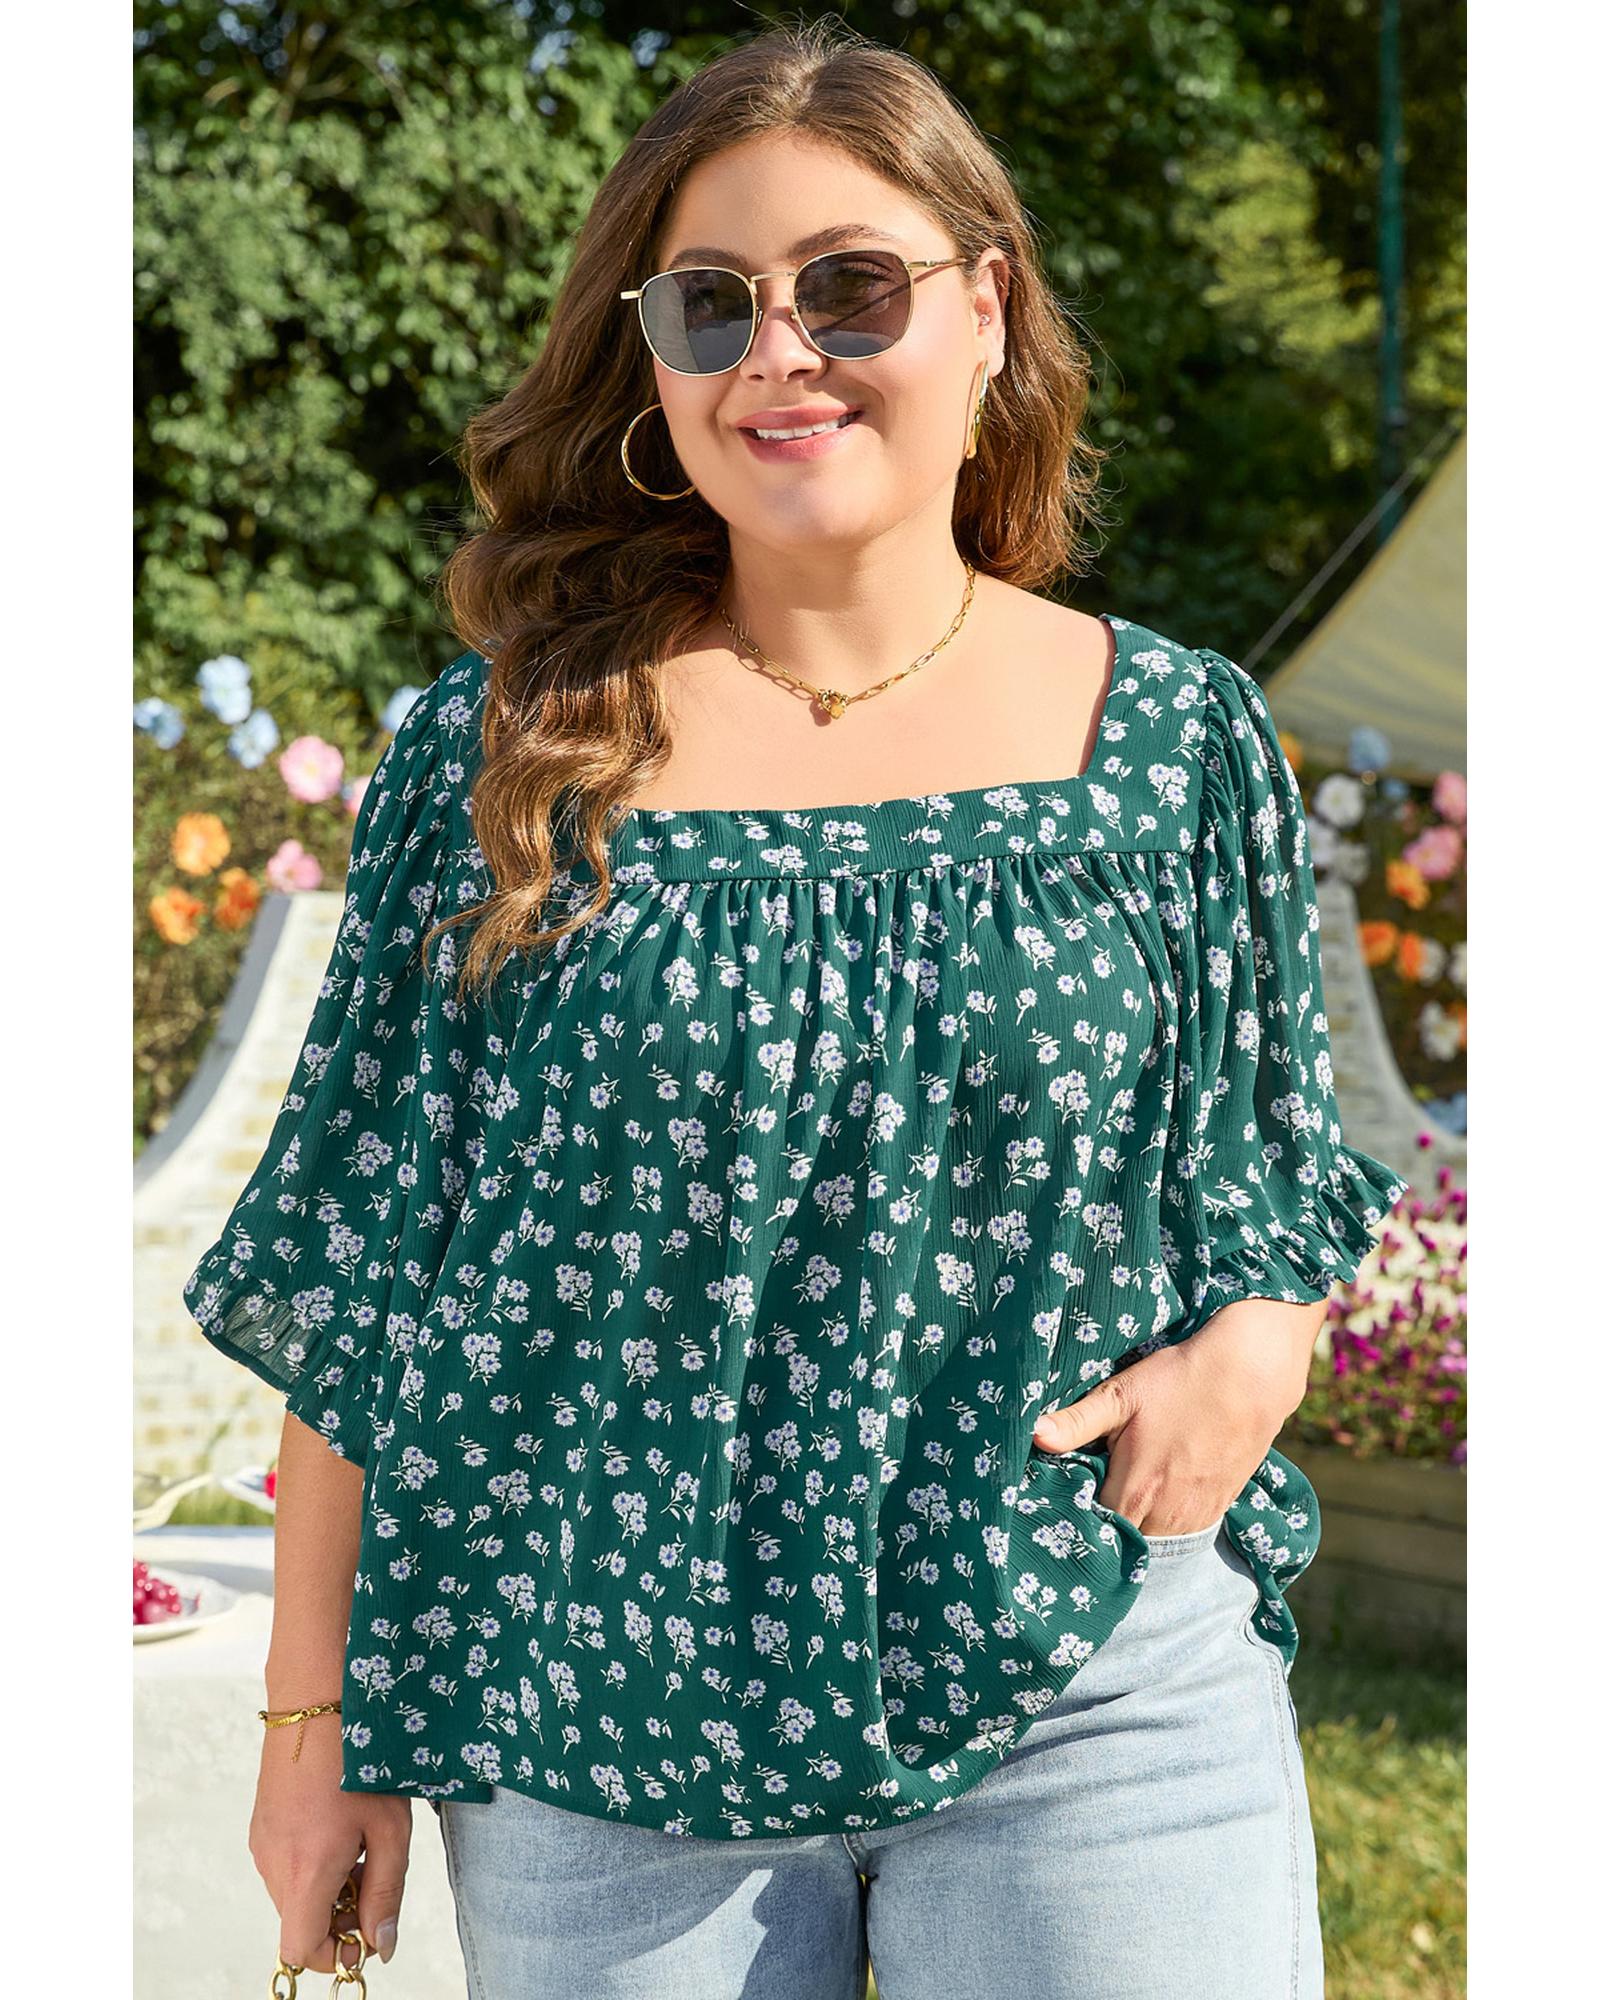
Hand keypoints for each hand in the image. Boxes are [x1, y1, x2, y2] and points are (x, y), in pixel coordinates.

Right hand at [249, 1705, 412, 1972]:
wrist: (317, 1700)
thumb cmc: (361, 1761)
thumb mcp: (390, 1829)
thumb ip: (386, 1893)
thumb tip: (380, 1945)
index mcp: (306, 1872)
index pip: (300, 1950)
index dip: (335, 1954)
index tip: (366, 1932)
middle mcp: (273, 1865)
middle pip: (300, 1923)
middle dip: (338, 1917)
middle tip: (373, 1876)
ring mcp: (261, 1844)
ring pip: (293, 1894)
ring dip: (326, 1888)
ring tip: (359, 1842)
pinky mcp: (260, 1825)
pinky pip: (284, 1865)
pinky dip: (311, 1864)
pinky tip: (337, 1824)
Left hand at [1031, 1301, 1322, 1536]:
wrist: (1250, 1375)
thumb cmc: (1179, 1380)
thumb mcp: (1120, 1394)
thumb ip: (1076, 1422)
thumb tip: (1033, 1436)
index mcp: (1134, 1491)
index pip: (1096, 1530)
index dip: (1079, 1520)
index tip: (1067, 1506)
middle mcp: (1166, 1515)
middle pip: (1126, 1541)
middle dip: (1108, 1529)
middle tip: (1094, 1501)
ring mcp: (1197, 1514)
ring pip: (1157, 1540)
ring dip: (1140, 1528)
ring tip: (1125, 1499)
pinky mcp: (1220, 1506)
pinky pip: (1186, 1530)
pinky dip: (1168, 1522)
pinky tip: (1158, 1496)